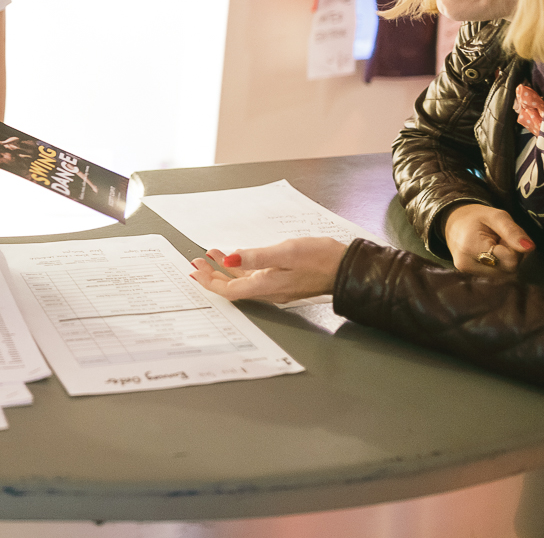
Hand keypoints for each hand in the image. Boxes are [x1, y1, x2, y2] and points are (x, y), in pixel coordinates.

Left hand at [187, 237, 348, 303]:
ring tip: (211, 254)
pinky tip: (238, 256)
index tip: (196, 270)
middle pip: (233, 288)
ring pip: (243, 281)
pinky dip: (242, 266)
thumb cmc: (320, 259)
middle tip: (197, 263)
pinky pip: (255, 276)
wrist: (347, 268)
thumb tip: (229, 259)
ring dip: (225, 270)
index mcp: (267, 286)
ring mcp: (277, 286)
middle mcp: (269, 290)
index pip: (230, 290)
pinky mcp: (284, 280)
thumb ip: (256, 256)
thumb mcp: (286, 252)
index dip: (210, 282)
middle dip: (212, 276)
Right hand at [443, 204, 533, 273]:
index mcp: (470, 246)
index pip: (510, 260)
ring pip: (504, 273)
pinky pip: (497, 274)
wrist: (453, 222)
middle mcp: (466, 264)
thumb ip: (513, 231)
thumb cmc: (477, 217)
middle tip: (498, 239)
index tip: (503, 236)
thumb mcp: (496, 216)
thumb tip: (530, 248)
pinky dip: (498, 264)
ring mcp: (467, 272)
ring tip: (493, 245)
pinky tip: (489, 253)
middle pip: (508, 269)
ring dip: (505, 260)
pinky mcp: (470, 275)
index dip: (513, 247)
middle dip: (511, 254)